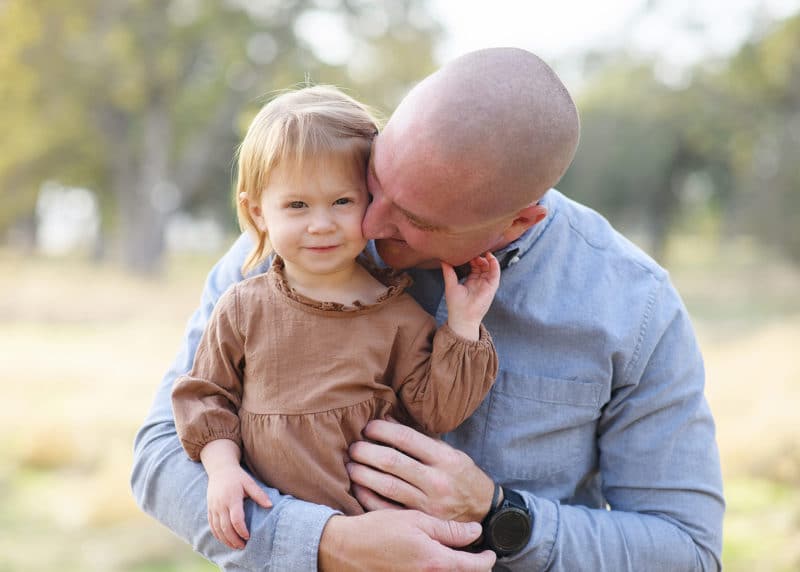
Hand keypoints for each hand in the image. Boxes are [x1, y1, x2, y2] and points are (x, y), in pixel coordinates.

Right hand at [206, 464, 272, 548]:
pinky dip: (218, 535)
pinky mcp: (209, 509)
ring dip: (226, 540)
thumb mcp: (250, 483)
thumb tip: (270, 506)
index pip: (236, 519)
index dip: (242, 530)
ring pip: (217, 529)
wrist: (220, 469)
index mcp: (232, 498)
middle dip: (234, 539)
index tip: (248, 536)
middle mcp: (221, 505)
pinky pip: (212, 525)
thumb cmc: (237, 477)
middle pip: (226, 527)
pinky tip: (225, 540)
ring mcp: (213, 508)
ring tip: (236, 546)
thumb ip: (259, 495)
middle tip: (243, 546)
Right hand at [319, 510, 495, 571]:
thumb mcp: (415, 521)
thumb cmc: (377, 530)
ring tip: (455, 558)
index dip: (486, 559)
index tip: (489, 552)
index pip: (475, 567)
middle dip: (472, 568)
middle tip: (475, 556)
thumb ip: (448, 530)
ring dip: (455, 570)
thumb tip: (475, 532)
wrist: (343, 550)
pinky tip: (433, 564)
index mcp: (435, 562)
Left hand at [347, 419, 495, 522]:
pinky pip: (387, 509)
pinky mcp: (421, 522)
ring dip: (363, 473)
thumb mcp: (449, 452)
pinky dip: (368, 498)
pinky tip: (358, 487)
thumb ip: (420, 439)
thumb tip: (387, 421)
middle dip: (367, 452)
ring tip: (350, 465)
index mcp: (445, 458)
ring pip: (387, 486)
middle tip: (354, 447)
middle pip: (392, 462)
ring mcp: (428, 504)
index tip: (368, 427)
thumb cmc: (461, 476)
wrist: (484, 512)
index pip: (407, 439)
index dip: (383, 431)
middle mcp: (437, 481)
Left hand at [442, 252, 500, 339]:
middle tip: (474, 250)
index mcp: (471, 281)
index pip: (474, 266)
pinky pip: (496, 273)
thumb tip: (443, 260)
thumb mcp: (451, 284)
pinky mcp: (492, 287)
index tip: (467, 251)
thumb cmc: (456, 304)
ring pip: (490, 268)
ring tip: (482, 252)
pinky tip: (490, 257)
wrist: (463, 317)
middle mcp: (480, 282)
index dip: (472, 258)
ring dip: (487, 259)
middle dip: (479, 257)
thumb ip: (448, 272)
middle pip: (483, 265)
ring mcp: (487, 284)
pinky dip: (494, 264)